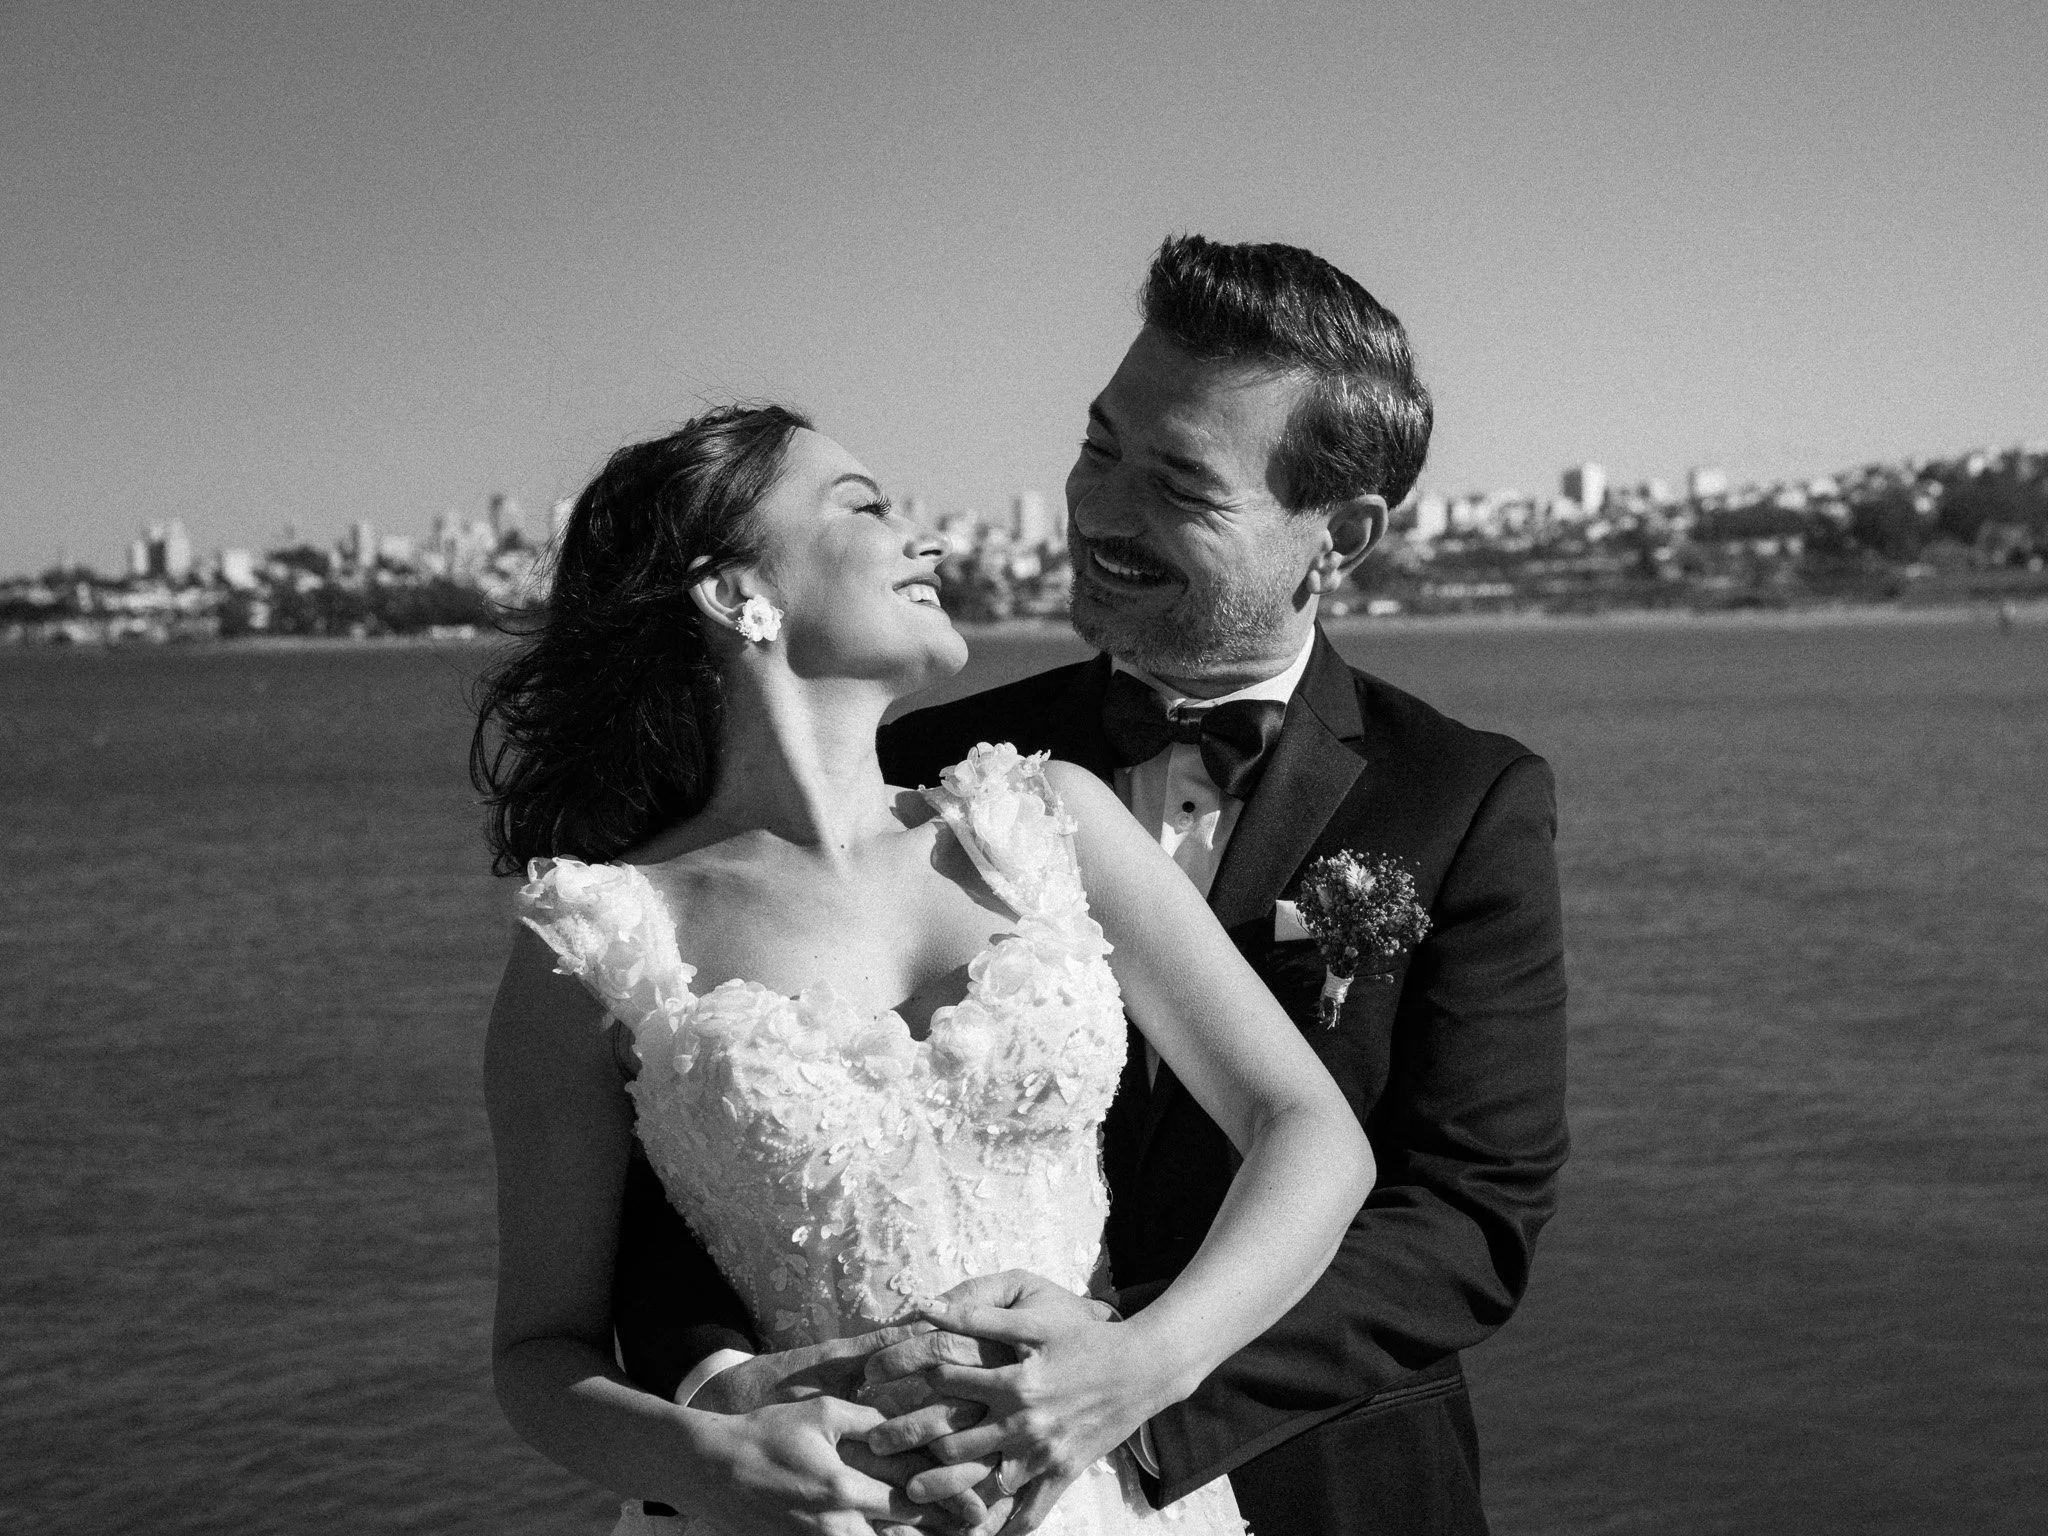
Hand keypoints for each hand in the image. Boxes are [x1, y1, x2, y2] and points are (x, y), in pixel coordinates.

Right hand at [692, 1332, 994, 1531]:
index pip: (908, 1504)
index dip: (945, 1507)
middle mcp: (834, 1526)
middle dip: (934, 1535)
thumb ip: (871, 1420)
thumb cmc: (768, 1433)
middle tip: (971, 1528)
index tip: (977, 1509)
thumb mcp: (822, 1414)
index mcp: (842, 1489)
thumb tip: (911, 1422)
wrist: (713, 1469)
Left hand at [863, 1272, 1140, 1534]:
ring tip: (908, 1497)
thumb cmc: (1085, 1337)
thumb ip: (978, 1316)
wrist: (1144, 1368)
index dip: (904, 1377)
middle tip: (873, 1448)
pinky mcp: (1061, 1474)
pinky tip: (974, 1534)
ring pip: (983, 1484)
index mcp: (1014, 1381)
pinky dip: (1001, 1527)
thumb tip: (924, 1304)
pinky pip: (1028, 1512)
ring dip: (945, 1492)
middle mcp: (1024, 1423)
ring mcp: (1043, 1454)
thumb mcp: (1034, 1319)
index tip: (870, 1381)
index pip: (945, 1381)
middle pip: (953, 1441)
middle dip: (910, 1445)